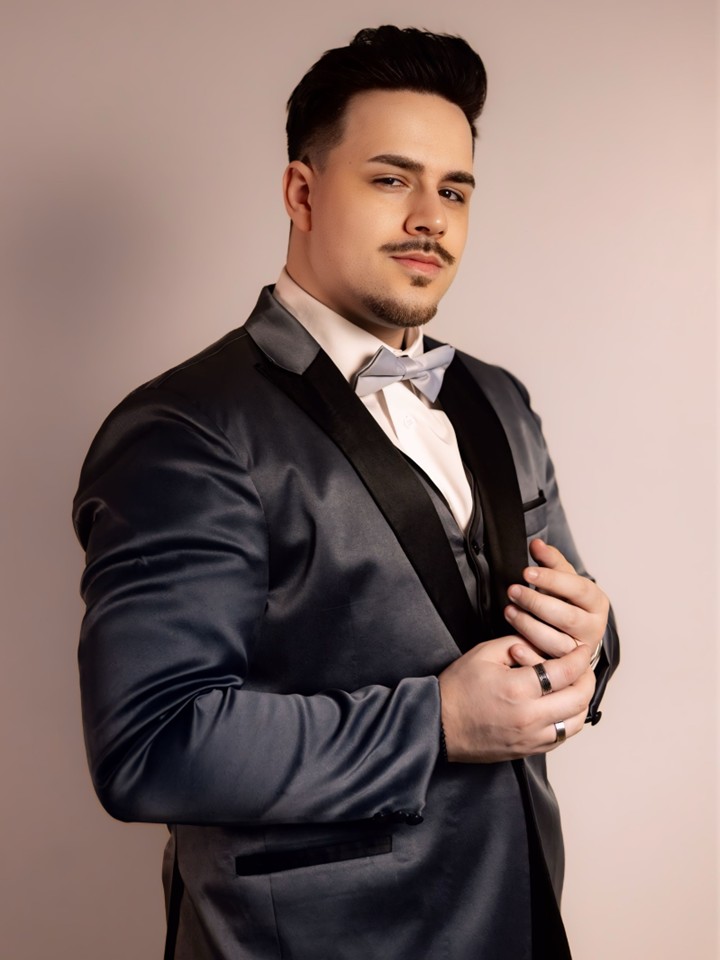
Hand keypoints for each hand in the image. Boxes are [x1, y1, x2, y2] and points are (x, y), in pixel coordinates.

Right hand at [438, 634, 594, 762]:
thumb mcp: (483, 654)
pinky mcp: (529, 750)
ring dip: (581, 702)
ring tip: (574, 686)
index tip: (580, 650)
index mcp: (518, 689)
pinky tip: (561, 706)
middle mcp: (529, 717)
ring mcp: (531, 738)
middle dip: (587, 678)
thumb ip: (515, 643)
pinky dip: (569, 720)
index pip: (565, 672)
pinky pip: (562, 736)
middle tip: (582, 666)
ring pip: (576, 721)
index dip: (578, 657)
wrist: (439, 724)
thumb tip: (540, 644)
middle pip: (579, 698)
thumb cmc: (457, 690)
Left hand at [503, 539, 608, 661]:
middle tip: (513, 590)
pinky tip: (512, 644)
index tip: (526, 572)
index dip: (552, 579)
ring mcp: (580, 650)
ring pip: (556, 642)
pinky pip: (548, 664)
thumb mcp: (562, 579)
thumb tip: (536, 544)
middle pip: (567, 617)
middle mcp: (594, 627)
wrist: (572, 633)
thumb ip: (550, 561)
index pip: (578, 588)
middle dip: (536, 602)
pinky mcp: (566, 668)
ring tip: (509, 610)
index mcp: (596, 601)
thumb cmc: (565, 602)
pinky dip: (529, 655)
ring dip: (528, 626)